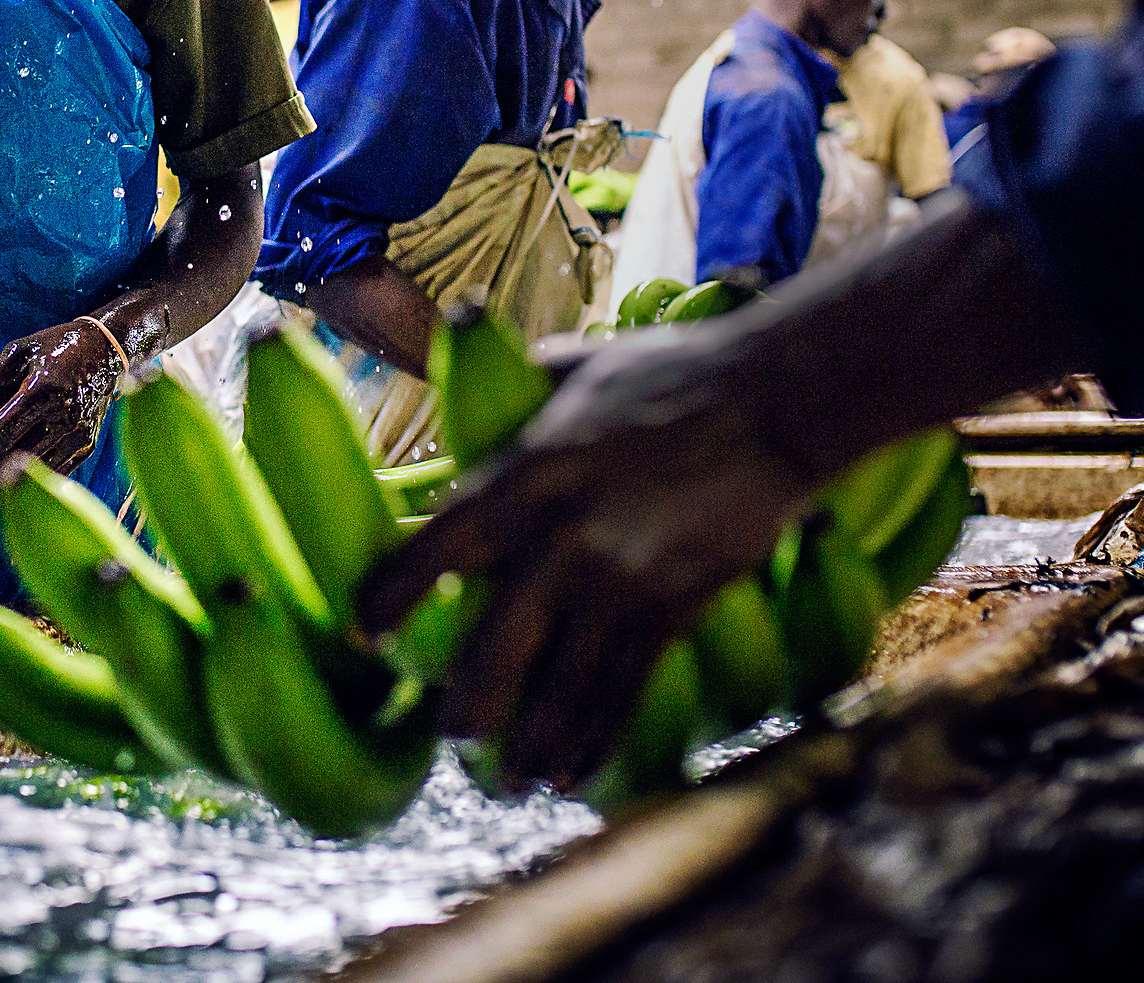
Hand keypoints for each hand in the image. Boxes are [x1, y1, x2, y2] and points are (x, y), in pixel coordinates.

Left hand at [0, 319, 127, 504]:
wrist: (110, 350)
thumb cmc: (58, 346)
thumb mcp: (18, 354)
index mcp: (45, 390)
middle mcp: (64, 418)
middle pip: (6, 463)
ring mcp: (77, 438)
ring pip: (23, 480)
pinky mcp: (84, 450)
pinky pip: (41, 481)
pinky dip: (10, 492)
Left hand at [357, 324, 810, 793]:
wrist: (777, 400)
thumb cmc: (674, 373)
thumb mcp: (580, 365)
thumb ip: (525, 387)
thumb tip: (479, 358)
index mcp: (527, 473)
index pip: (437, 546)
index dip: (394, 596)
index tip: (367, 634)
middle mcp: (564, 536)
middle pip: (494, 645)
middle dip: (466, 705)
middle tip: (451, 736)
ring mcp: (622, 578)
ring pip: (561, 686)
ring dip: (531, 745)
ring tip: (509, 785)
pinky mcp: (675, 605)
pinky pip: (626, 689)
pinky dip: (598, 740)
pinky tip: (576, 777)